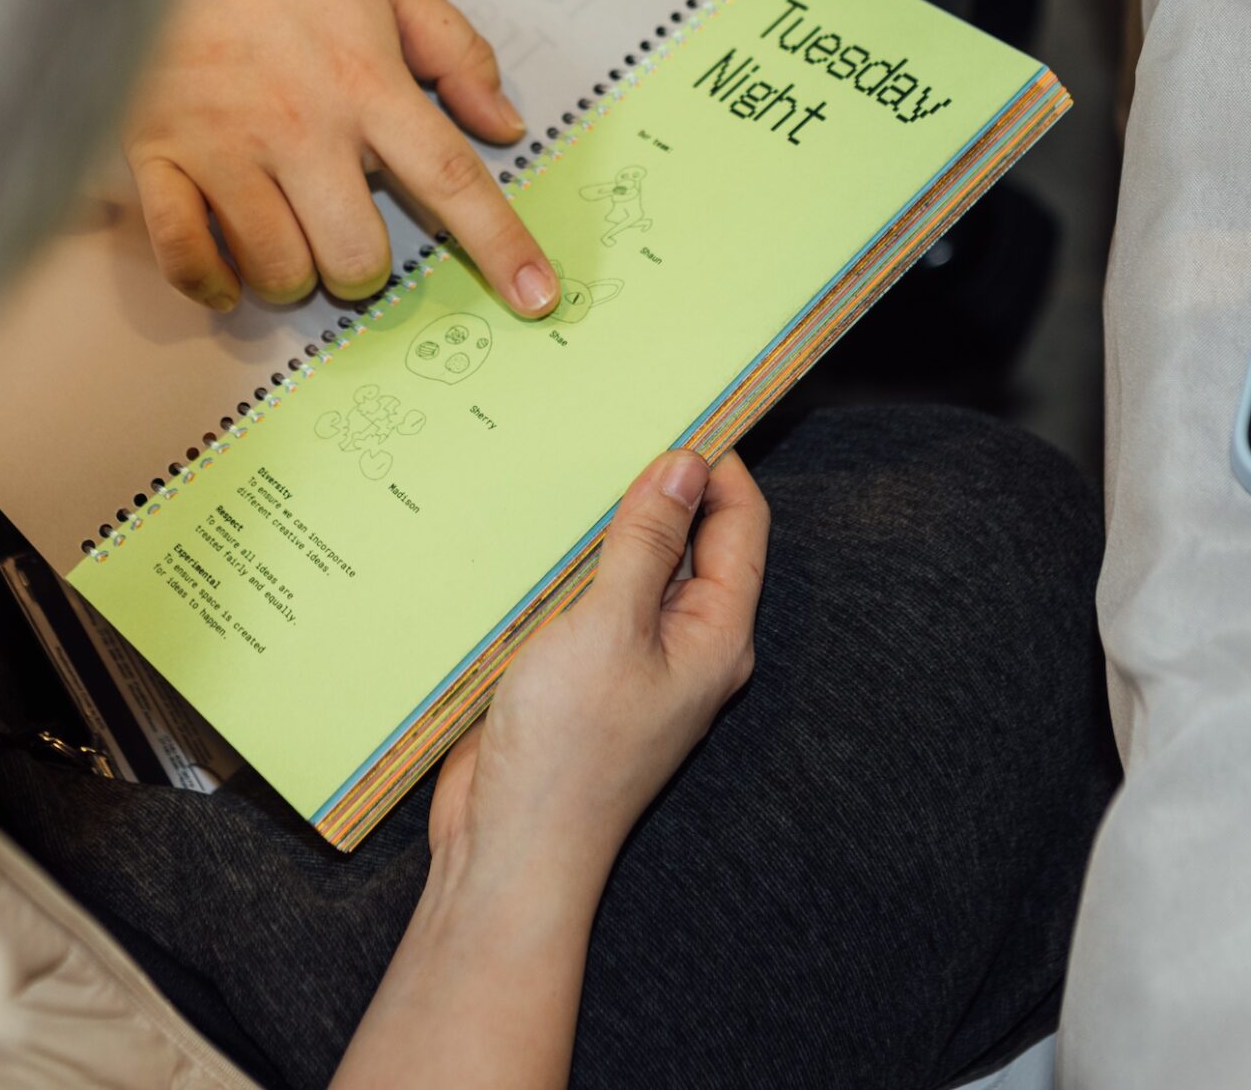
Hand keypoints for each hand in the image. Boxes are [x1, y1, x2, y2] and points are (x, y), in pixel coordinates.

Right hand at [123, 0, 558, 317]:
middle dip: (363, 270)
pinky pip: (187, 258)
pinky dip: (213, 284)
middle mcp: (301, 128)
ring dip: (294, 274)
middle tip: (347, 234)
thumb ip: (456, 51)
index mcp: (367, 83)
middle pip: (356, 255)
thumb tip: (506, 126)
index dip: (501, 246)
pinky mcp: (156, 157)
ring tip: (287, 238)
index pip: (451, 179)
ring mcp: (224, 149)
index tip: (538, 296)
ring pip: (279, 269)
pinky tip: (229, 277)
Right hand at [331, 451, 766, 1089]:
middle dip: (655, 483)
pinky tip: (525, 528)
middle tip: (611, 418)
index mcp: (716, 633)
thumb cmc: (570, 750)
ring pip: (631, 566)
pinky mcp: (580, 674)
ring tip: (564, 458)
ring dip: (603, 522)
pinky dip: (564, 562)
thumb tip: (683, 465)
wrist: (510, 848)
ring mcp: (632, 661)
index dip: (716, 461)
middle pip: (689, 540)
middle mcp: (685, 644)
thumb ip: (646, 544)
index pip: (740, 523)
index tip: (677, 402)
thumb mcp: (609, 627)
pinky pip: (584, 598)